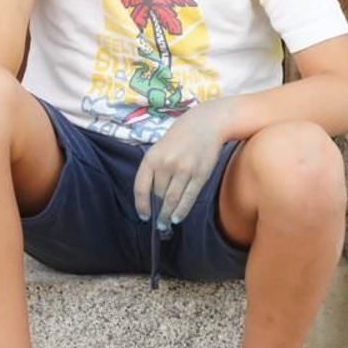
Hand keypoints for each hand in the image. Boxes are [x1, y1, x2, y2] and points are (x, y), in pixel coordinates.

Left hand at [134, 100, 232, 233]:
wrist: (206, 124)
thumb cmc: (180, 136)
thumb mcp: (159, 148)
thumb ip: (154, 168)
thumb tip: (150, 196)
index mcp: (152, 157)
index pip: (141, 187)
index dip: (141, 205)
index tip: (143, 216)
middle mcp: (166, 164)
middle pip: (158, 194)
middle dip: (159, 209)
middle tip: (159, 221)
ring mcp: (184, 170)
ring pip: (172, 199)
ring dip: (168, 215)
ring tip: (167, 223)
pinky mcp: (200, 175)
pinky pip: (189, 198)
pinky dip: (182, 210)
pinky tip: (177, 218)